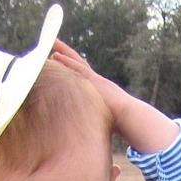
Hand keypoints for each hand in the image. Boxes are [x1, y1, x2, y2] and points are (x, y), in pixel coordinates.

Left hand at [49, 38, 177, 153]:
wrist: (128, 116)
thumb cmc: (118, 122)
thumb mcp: (101, 119)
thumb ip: (94, 120)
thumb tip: (88, 135)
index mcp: (96, 89)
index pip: (82, 75)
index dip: (71, 68)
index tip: (62, 61)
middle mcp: (94, 81)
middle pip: (78, 64)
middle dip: (66, 55)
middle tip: (53, 46)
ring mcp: (94, 79)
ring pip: (76, 62)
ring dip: (63, 53)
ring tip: (51, 44)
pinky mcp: (93, 81)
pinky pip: (77, 67)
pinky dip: (66, 61)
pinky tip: (55, 55)